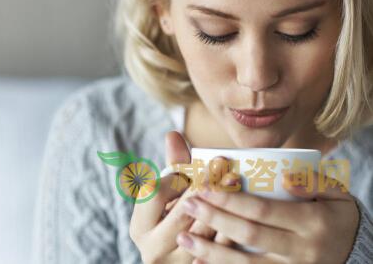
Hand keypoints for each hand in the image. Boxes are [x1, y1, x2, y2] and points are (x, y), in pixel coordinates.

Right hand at [129, 131, 239, 262]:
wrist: (177, 260)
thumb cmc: (174, 219)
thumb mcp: (170, 196)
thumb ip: (173, 167)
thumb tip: (173, 134)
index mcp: (139, 227)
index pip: (154, 194)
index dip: (177, 178)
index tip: (202, 166)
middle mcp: (152, 250)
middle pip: (180, 214)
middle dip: (204, 188)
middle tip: (227, 167)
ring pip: (201, 235)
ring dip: (222, 207)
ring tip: (238, 182)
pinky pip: (218, 253)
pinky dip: (232, 232)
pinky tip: (246, 213)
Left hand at [176, 170, 358, 263]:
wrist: (356, 252)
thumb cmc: (338, 217)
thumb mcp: (337, 194)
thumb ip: (312, 181)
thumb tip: (284, 177)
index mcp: (312, 223)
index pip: (263, 210)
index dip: (231, 199)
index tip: (205, 187)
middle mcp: (302, 251)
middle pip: (249, 234)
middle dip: (215, 219)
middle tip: (188, 204)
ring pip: (246, 263)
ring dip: (211, 251)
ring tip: (184, 237)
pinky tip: (201, 262)